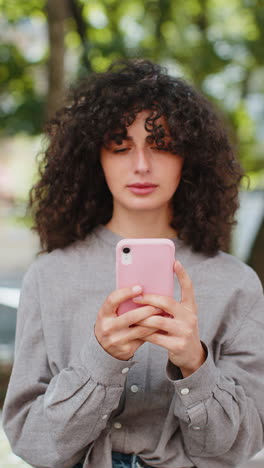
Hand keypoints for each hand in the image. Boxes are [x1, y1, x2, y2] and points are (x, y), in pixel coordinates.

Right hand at [94, 285, 159, 360]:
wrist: (104, 348)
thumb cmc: (112, 323)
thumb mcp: (110, 313)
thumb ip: (122, 304)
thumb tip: (143, 290)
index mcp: (103, 314)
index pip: (113, 300)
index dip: (126, 293)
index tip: (139, 287)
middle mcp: (108, 327)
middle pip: (131, 316)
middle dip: (147, 310)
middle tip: (158, 305)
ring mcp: (117, 340)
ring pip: (141, 329)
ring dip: (154, 321)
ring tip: (163, 315)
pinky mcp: (126, 349)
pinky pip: (143, 339)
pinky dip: (153, 332)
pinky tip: (160, 326)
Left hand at [133, 261, 205, 376]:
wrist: (192, 356)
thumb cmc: (180, 331)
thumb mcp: (181, 317)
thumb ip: (170, 307)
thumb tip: (148, 293)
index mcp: (190, 308)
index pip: (188, 288)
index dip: (182, 274)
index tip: (175, 262)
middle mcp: (190, 317)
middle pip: (166, 302)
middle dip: (148, 298)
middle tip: (136, 297)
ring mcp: (184, 331)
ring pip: (157, 320)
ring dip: (142, 317)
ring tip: (131, 315)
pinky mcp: (177, 345)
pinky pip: (155, 336)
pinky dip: (143, 333)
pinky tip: (136, 330)